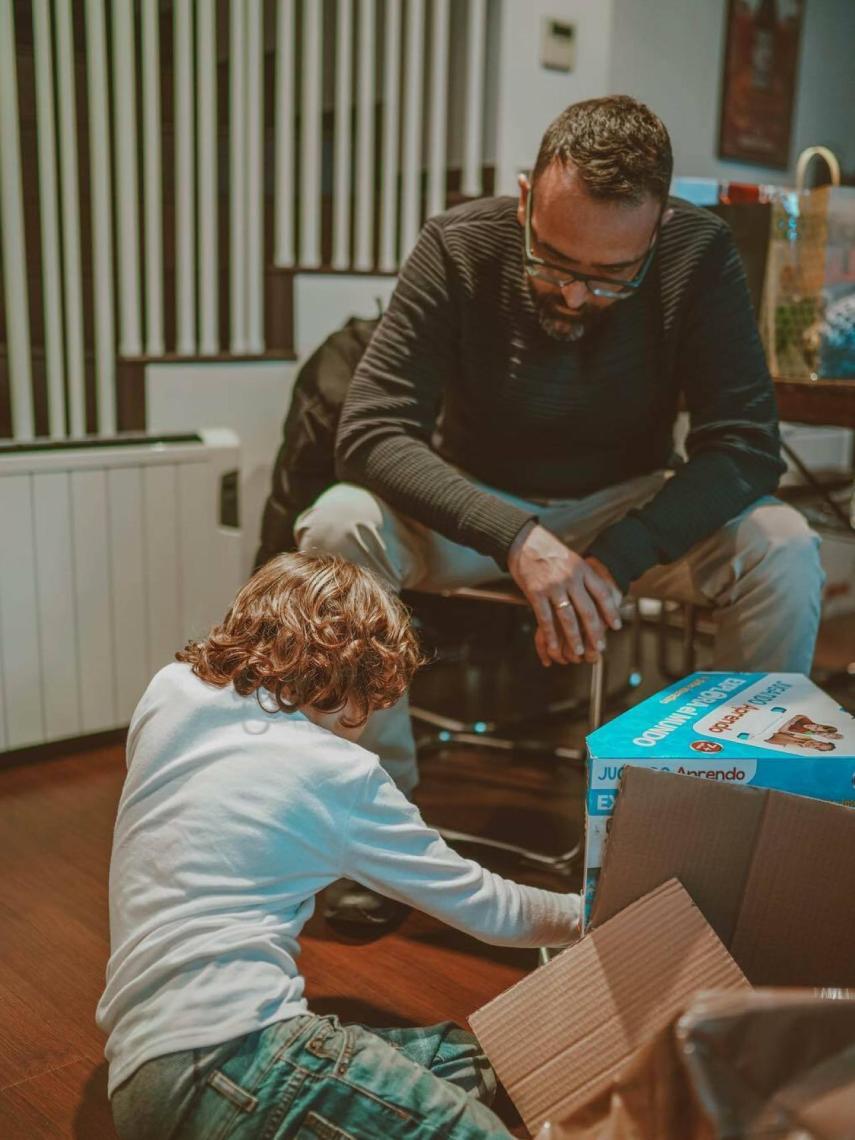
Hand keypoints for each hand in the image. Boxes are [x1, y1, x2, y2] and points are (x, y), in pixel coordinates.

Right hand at [507, 524, 621, 665]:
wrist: (523, 540)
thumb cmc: (547, 549)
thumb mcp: (571, 558)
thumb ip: (582, 576)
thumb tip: (595, 594)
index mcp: (582, 568)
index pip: (602, 593)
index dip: (611, 611)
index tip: (616, 626)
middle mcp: (570, 578)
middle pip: (588, 609)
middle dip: (595, 631)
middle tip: (600, 647)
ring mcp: (553, 586)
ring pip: (568, 617)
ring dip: (574, 637)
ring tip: (579, 651)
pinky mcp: (536, 592)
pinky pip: (545, 618)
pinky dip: (550, 635)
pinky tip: (553, 646)